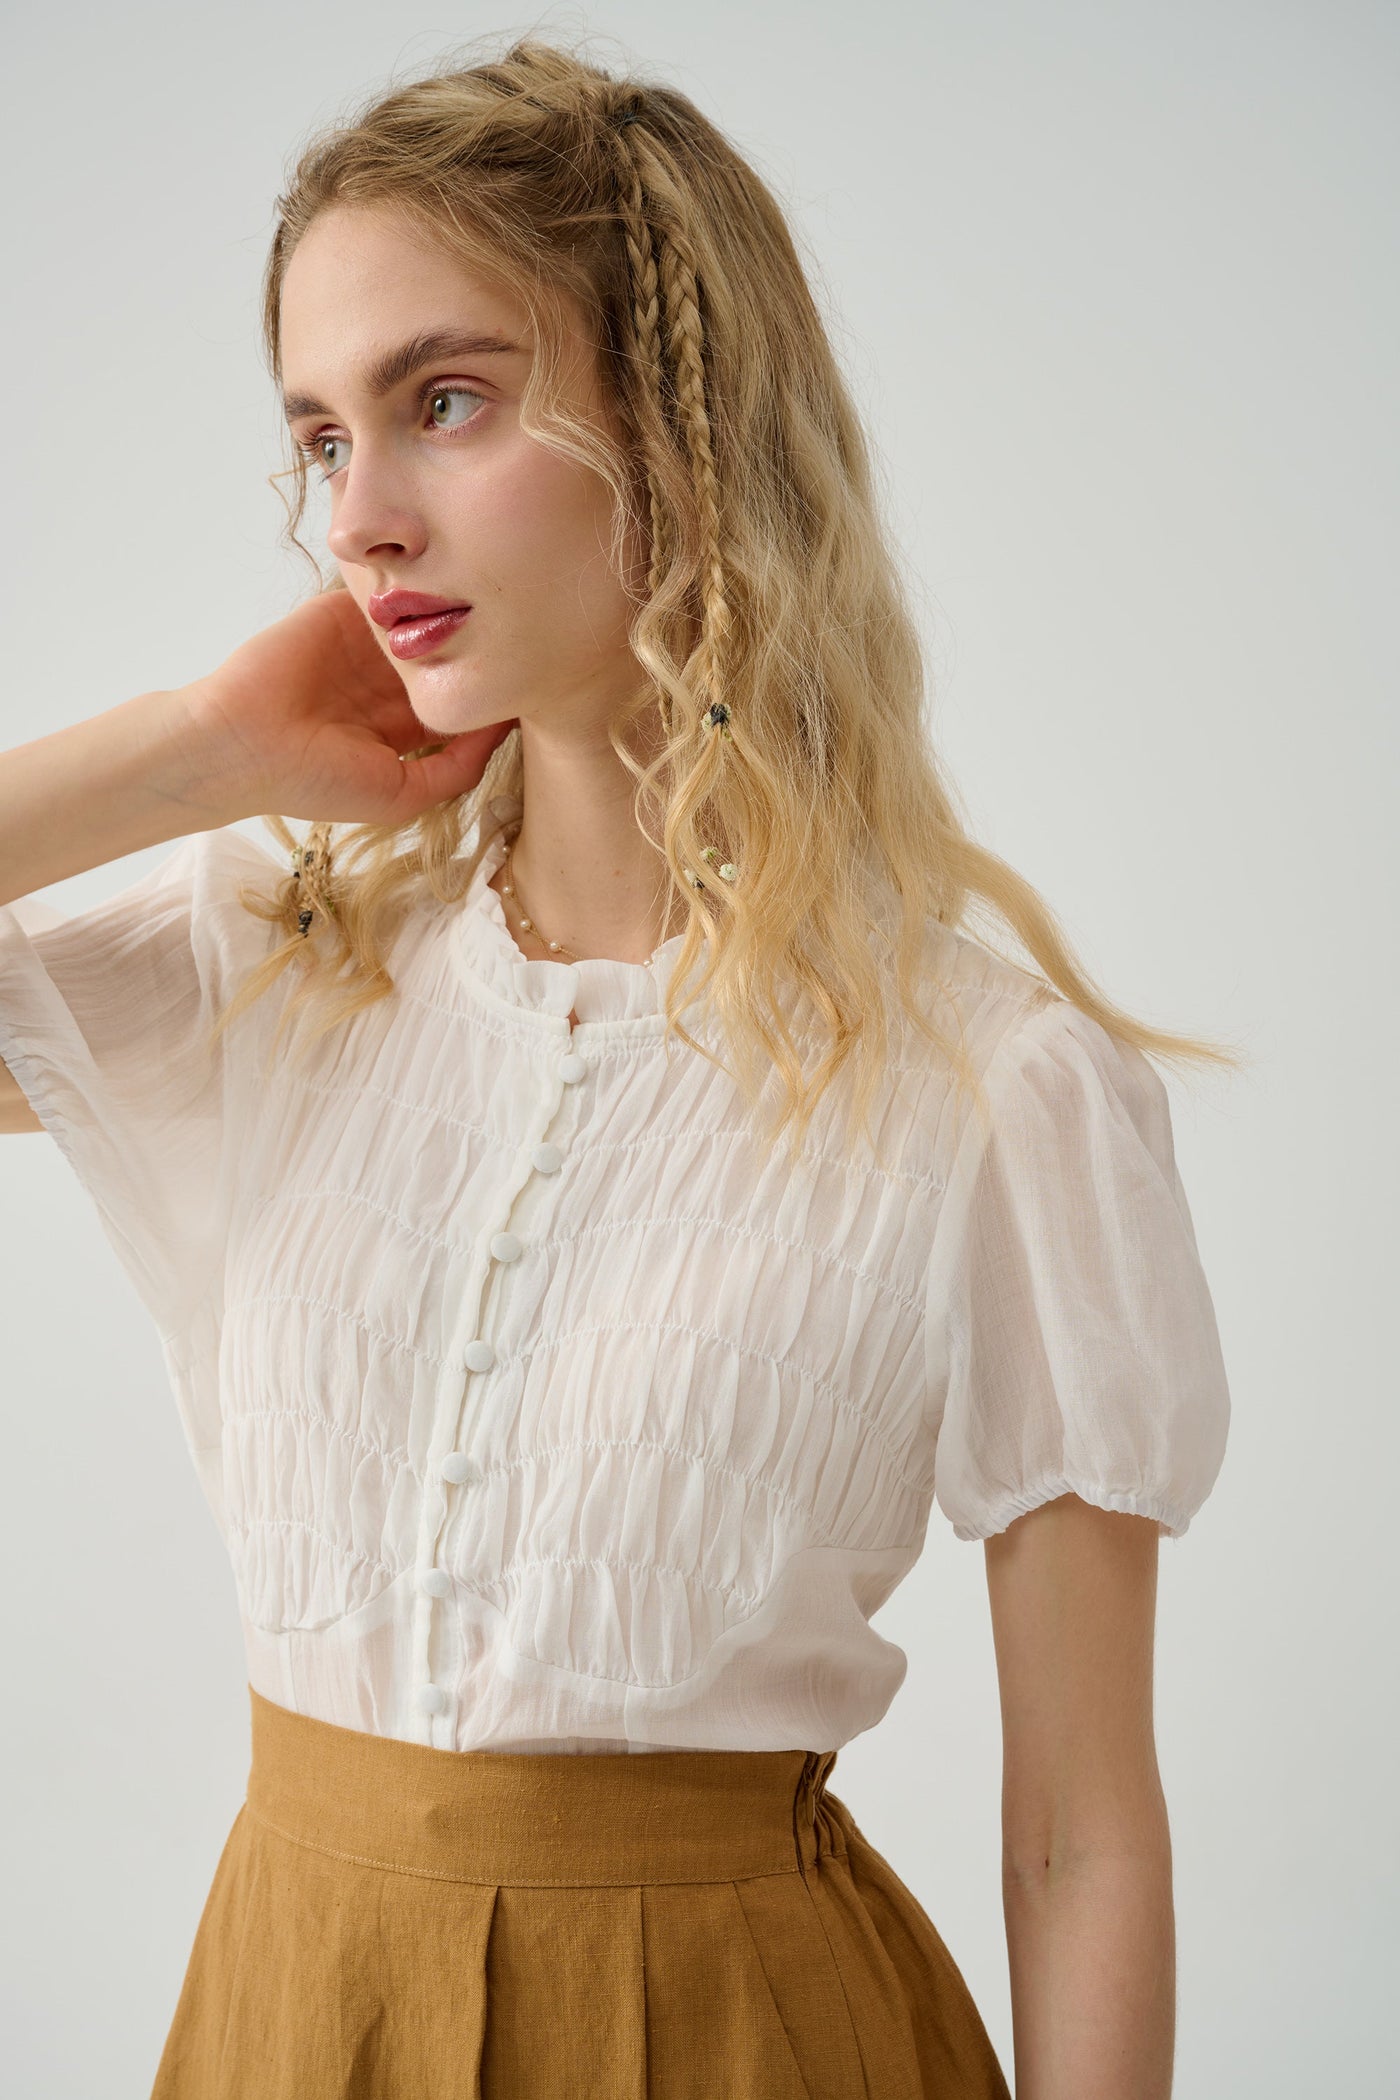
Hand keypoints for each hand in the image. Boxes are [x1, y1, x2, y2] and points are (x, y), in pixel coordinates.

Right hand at [174, 587, 515, 826]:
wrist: (242, 742)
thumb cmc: (315, 780)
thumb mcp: (401, 795)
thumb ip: (454, 770)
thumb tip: (502, 730)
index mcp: (402, 727)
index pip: (458, 703)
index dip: (492, 695)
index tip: (533, 682)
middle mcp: (388, 683)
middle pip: (451, 657)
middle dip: (483, 649)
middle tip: (528, 633)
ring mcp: (367, 644)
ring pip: (429, 621)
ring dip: (458, 612)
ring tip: (502, 603)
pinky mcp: (344, 611)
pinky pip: (391, 592)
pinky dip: (418, 587)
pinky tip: (457, 583)